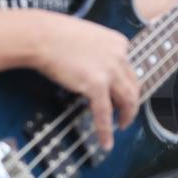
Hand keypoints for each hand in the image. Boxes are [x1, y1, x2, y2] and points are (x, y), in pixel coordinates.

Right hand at [33, 14, 139, 151]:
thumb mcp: (88, 38)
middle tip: (126, 114)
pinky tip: (106, 142)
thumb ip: (98, 53)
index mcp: (119, 43)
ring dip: (127, 116)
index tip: (123, 95)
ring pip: (128, 100)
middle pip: (133, 85)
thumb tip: (96, 70)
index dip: (127, 85)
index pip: (129, 68)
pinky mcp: (96, 84)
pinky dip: (106, 130)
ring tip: (122, 126)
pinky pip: (105, 113)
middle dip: (132, 103)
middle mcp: (120, 56)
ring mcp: (110, 71)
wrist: (43, 36)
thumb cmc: (57, 35)